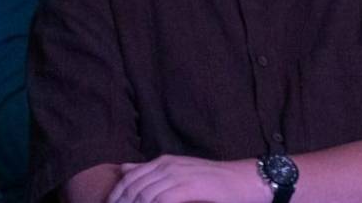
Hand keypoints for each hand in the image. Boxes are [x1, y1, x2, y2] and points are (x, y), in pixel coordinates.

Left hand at [107, 155, 267, 202]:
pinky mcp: (188, 187)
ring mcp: (177, 175)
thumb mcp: (180, 171)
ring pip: (143, 196)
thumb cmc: (215, 182)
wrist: (246, 180)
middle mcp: (167, 165)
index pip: (127, 179)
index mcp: (163, 161)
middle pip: (132, 189)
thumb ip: (152, 171)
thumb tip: (124, 168)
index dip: (115, 197)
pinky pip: (160, 201)